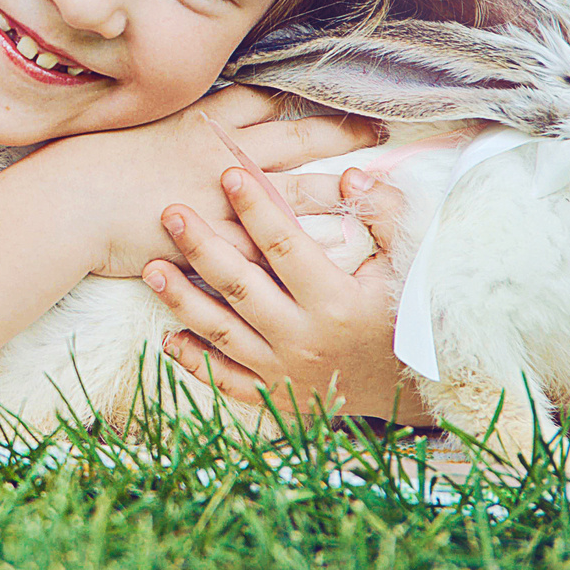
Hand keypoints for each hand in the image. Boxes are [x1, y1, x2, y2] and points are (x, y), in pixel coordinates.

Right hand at [72, 86, 381, 278]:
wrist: (68, 203)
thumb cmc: (87, 163)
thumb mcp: (131, 126)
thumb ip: (167, 123)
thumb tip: (184, 116)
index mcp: (200, 122)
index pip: (261, 99)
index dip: (298, 95)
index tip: (330, 91)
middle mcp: (220, 152)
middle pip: (294, 135)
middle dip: (339, 131)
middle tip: (376, 130)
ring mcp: (222, 196)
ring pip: (295, 187)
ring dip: (337, 186)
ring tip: (373, 187)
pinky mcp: (217, 239)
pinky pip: (272, 244)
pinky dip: (304, 246)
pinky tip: (338, 252)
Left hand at [143, 162, 432, 425]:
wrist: (418, 390)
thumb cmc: (410, 315)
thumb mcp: (412, 263)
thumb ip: (384, 213)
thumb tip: (349, 174)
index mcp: (336, 301)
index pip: (286, 247)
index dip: (256, 209)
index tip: (229, 173)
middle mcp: (305, 338)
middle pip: (242, 286)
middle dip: (202, 246)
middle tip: (169, 212)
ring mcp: (286, 371)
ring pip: (223, 333)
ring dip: (183, 301)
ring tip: (151, 268)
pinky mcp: (276, 395)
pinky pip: (227, 380)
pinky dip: (195, 361)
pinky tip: (168, 335)